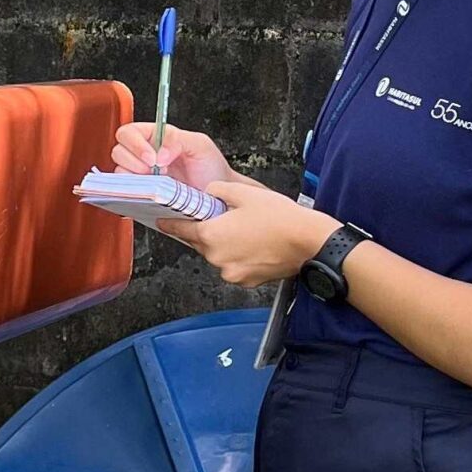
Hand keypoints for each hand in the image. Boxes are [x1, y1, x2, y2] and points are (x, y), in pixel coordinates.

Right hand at [112, 121, 233, 188]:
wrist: (217, 196)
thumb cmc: (211, 168)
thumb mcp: (200, 145)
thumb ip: (178, 140)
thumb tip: (158, 153)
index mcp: (156, 137)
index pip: (129, 132)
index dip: (135, 144)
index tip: (153, 158)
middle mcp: (144, 155)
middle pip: (118, 150)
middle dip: (134, 162)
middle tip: (155, 171)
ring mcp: (140, 175)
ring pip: (118, 171)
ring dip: (134, 178)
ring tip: (157, 183)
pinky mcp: (139, 194)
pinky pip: (123, 192)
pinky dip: (132, 192)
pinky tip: (150, 193)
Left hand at [156, 176, 341, 287]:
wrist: (309, 242)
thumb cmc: (281, 219)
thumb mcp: (246, 194)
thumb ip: (219, 190)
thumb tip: (208, 191)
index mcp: (212, 235)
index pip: (181, 229)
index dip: (171, 223)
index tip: (162, 221)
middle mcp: (217, 257)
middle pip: (201, 242)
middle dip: (208, 230)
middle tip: (225, 219)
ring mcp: (230, 272)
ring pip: (219, 255)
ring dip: (226, 244)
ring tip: (248, 232)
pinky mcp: (245, 281)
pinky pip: (234, 266)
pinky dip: (239, 257)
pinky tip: (256, 245)